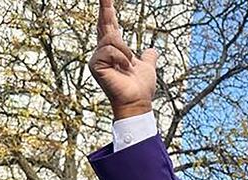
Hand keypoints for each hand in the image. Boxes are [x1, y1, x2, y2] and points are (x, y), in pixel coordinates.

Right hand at [90, 0, 156, 119]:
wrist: (137, 101)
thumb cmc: (141, 88)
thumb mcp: (148, 67)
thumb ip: (148, 58)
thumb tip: (152, 51)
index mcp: (114, 50)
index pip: (110, 25)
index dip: (107, 9)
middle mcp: (103, 52)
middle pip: (104, 24)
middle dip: (105, 7)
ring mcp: (97, 58)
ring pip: (112, 38)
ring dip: (126, 52)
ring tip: (128, 66)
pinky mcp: (94, 64)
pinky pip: (111, 50)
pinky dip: (122, 58)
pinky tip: (123, 69)